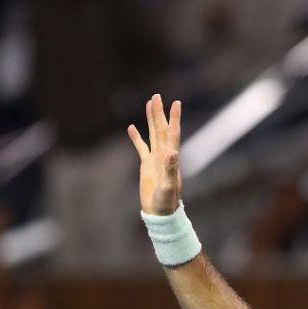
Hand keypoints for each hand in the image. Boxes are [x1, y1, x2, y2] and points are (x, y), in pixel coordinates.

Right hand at [127, 94, 181, 215]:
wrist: (160, 212)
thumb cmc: (166, 201)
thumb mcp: (168, 186)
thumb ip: (170, 169)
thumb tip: (172, 152)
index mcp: (170, 158)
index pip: (172, 133)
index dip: (174, 118)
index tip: (176, 103)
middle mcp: (164, 155)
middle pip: (161, 129)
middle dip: (159, 113)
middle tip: (157, 96)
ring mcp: (155, 159)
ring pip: (153, 134)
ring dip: (151, 120)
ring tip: (149, 104)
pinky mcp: (146, 165)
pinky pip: (141, 148)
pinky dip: (136, 138)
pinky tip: (131, 128)